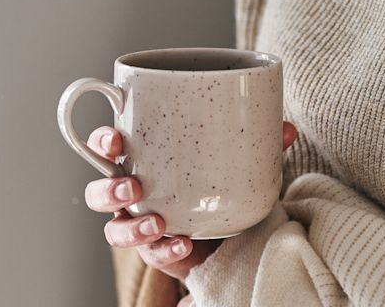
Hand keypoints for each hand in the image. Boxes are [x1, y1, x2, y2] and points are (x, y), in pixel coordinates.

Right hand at [83, 122, 297, 287]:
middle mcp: (135, 194)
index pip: (108, 148)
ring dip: (130, 228)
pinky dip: (166, 249)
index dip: (102, 141)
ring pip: (113, 230)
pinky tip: (184, 243)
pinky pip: (151, 255)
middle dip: (108, 190)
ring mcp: (142, 225)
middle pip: (97, 192)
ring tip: (157, 222)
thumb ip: (259, 146)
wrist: (234, 234)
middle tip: (132, 187)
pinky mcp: (158, 252)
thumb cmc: (223, 187)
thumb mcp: (240, 163)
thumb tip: (286, 128)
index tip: (115, 138)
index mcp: (144, 161)